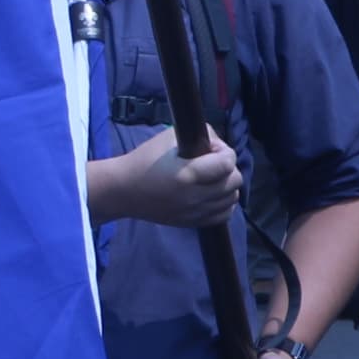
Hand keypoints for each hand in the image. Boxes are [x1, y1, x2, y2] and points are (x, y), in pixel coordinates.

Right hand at [86, 134, 241, 229]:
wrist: (123, 191)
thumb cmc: (144, 160)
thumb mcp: (169, 138)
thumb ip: (200, 136)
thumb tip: (218, 146)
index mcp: (188, 174)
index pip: (228, 163)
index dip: (225, 152)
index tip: (212, 149)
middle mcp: (195, 197)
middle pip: (234, 181)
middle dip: (227, 168)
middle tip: (211, 164)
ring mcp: (195, 212)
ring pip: (232, 198)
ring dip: (226, 185)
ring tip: (211, 179)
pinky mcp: (193, 222)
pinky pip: (224, 214)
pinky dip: (223, 203)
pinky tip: (212, 194)